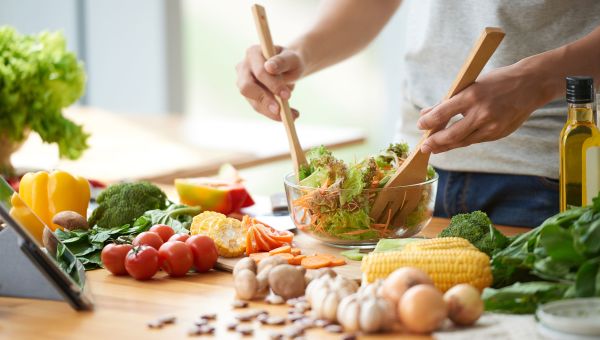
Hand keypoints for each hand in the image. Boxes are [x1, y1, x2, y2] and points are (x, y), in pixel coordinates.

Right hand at [236, 45, 304, 120]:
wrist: (289, 67)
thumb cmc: (290, 61)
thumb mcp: (292, 59)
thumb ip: (282, 61)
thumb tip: (269, 67)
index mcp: (253, 53)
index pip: (259, 72)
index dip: (272, 84)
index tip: (287, 96)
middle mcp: (243, 67)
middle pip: (247, 87)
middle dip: (265, 100)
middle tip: (282, 111)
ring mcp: (243, 82)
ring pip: (253, 101)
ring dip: (271, 111)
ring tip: (292, 115)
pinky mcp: (249, 95)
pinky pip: (258, 107)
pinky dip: (273, 113)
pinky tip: (289, 115)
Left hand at [416, 62, 549, 153]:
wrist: (532, 84)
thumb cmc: (497, 81)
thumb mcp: (470, 84)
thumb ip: (448, 101)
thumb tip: (425, 113)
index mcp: (472, 96)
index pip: (442, 113)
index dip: (428, 122)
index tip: (420, 125)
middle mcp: (481, 113)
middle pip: (451, 135)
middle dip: (434, 143)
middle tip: (423, 147)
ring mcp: (491, 126)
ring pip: (463, 141)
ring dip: (446, 146)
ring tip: (434, 148)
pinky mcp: (498, 134)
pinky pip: (475, 140)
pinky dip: (462, 141)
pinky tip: (453, 142)